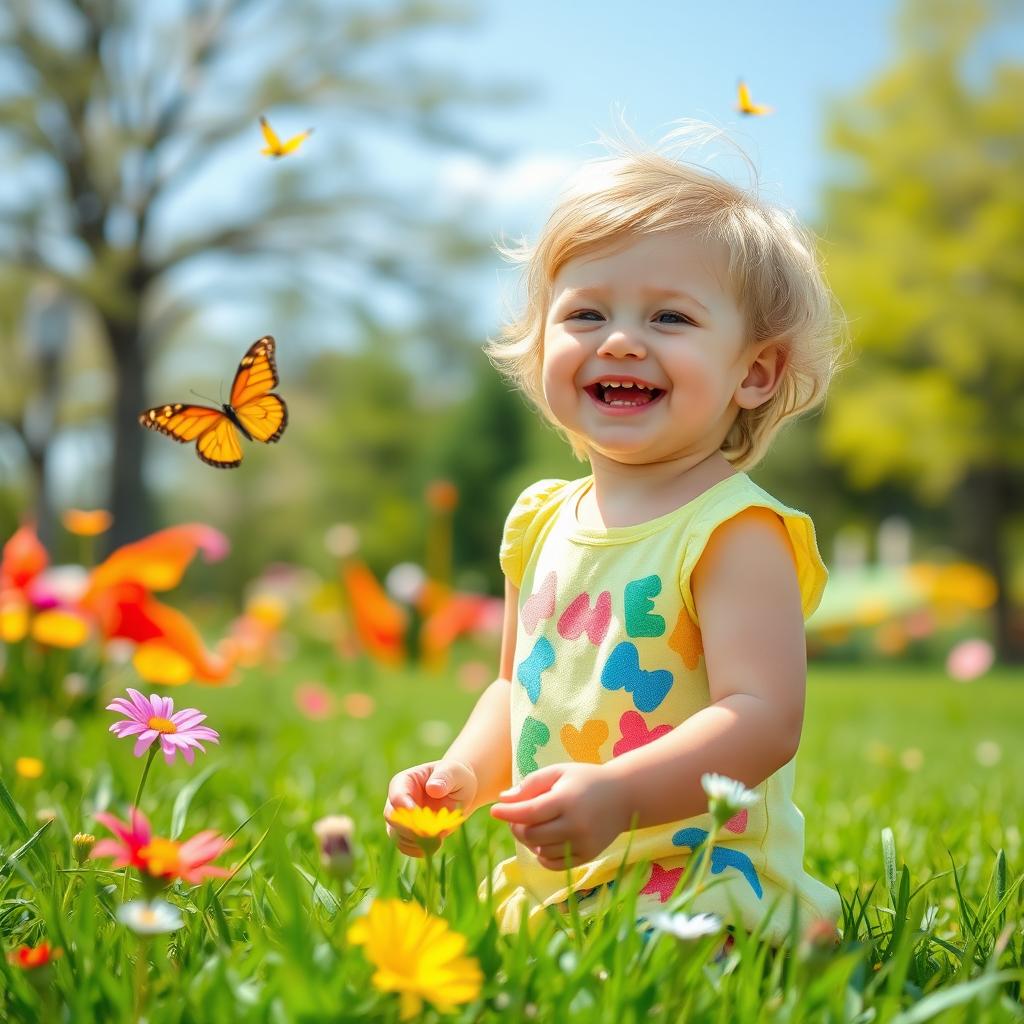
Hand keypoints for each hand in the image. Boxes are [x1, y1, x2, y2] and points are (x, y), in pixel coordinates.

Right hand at [384, 759, 477, 858]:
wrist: (459, 792)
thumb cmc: (454, 776)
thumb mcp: (453, 772)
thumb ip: (444, 778)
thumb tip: (433, 788)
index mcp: (405, 781)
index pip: (397, 795)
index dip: (406, 807)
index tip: (419, 815)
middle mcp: (398, 801)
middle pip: (392, 818)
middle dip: (410, 828)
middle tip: (431, 832)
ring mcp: (401, 819)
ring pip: (397, 835)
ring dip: (416, 841)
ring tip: (439, 837)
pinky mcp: (408, 834)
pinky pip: (406, 847)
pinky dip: (419, 850)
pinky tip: (437, 843)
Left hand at [489, 762, 629, 869]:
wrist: (623, 796)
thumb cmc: (585, 780)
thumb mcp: (558, 772)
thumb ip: (531, 784)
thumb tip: (504, 800)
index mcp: (567, 800)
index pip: (529, 813)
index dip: (508, 813)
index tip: (494, 810)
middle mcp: (575, 825)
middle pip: (531, 835)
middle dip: (516, 827)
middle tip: (516, 817)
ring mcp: (582, 843)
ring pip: (540, 851)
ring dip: (529, 840)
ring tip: (533, 825)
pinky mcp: (587, 856)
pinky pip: (553, 864)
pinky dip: (542, 854)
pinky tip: (544, 840)